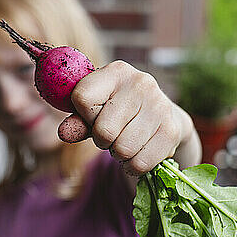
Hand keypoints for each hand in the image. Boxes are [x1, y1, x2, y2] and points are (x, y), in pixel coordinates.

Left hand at [58, 60, 197, 175]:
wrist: (162, 117)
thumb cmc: (119, 112)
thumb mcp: (95, 111)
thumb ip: (77, 122)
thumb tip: (64, 133)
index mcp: (117, 71)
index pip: (82, 98)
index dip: (84, 116)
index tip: (95, 116)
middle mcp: (141, 83)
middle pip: (104, 130)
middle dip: (103, 140)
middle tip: (112, 135)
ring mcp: (160, 106)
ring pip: (122, 149)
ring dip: (119, 154)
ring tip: (126, 142)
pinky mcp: (171, 131)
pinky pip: (140, 163)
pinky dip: (134, 166)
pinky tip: (138, 153)